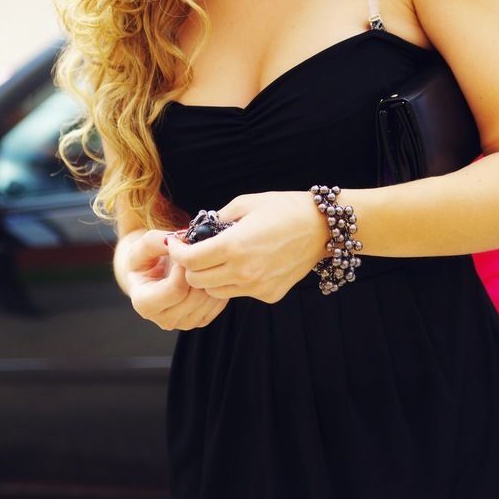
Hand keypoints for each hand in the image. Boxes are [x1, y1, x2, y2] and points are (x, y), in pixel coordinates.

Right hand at [125, 230, 227, 329]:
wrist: (153, 275)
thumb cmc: (146, 260)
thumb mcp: (143, 247)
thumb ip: (154, 242)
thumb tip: (176, 240)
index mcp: (145, 304)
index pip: (175, 290)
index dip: (185, 267)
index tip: (186, 253)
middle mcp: (164, 320)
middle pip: (194, 297)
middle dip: (199, 271)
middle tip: (197, 255)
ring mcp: (184, 323)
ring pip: (208, 300)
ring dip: (209, 277)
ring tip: (202, 262)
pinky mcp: (200, 321)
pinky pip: (217, 304)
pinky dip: (217, 286)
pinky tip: (208, 273)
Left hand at [166, 191, 327, 302]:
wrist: (322, 227)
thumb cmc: (284, 209)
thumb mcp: (246, 202)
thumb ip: (218, 218)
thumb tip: (198, 229)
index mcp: (234, 246)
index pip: (189, 259)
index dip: (177, 251)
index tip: (175, 242)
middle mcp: (243, 271)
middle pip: (197, 280)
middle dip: (190, 265)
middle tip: (196, 250)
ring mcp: (257, 287)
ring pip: (215, 291)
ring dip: (210, 276)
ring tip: (219, 258)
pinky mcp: (269, 295)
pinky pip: (239, 293)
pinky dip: (233, 281)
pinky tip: (244, 264)